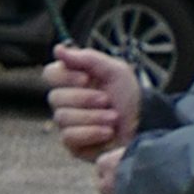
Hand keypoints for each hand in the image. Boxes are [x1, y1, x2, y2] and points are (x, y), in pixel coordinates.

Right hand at [45, 44, 139, 163]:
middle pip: (55, 98)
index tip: (86, 79)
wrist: (143, 124)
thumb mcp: (115, 71)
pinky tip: (107, 132)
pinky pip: (68, 137)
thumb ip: (87, 58)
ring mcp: (67, 123)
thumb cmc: (129, 96)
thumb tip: (58, 49)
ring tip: (113, 118)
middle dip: (85, 99)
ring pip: (62, 118)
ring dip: (93, 117)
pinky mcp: (72, 144)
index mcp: (73, 80)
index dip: (65, 77)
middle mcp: (66, 102)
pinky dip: (91, 133)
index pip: (50, 74)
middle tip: (107, 100)